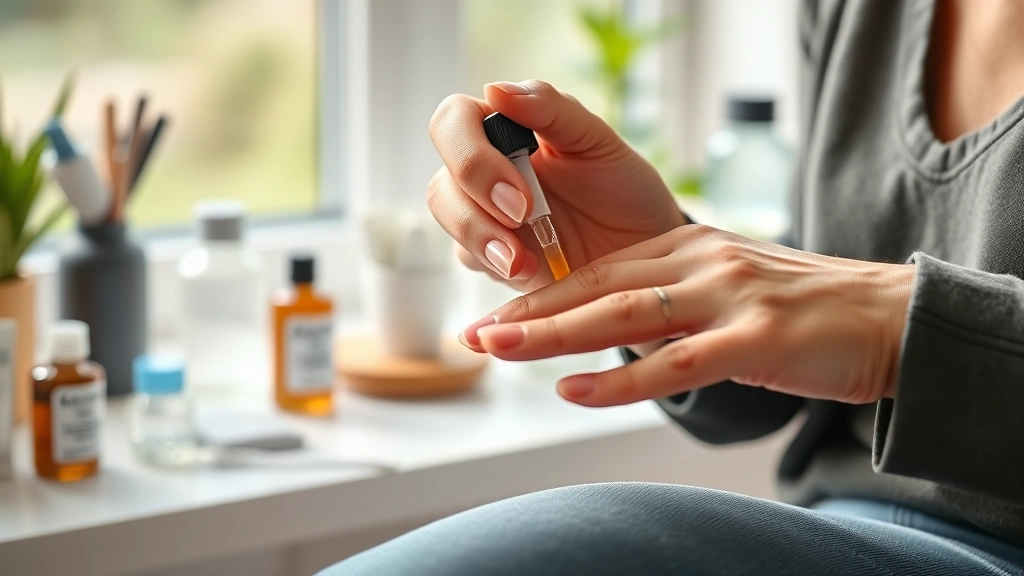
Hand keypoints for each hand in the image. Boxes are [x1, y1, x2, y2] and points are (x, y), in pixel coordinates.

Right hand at [428, 80, 685, 297]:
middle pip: (441, 180)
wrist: (646, 248)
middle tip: (523, 215)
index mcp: (504, 130)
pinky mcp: (492, 258)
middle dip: (476, 200)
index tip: (517, 185)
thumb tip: (494, 89)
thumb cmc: (623, 188)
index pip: (453, 122)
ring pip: (448, 221)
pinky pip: (469, 259)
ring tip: (521, 258)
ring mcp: (485, 216)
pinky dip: (495, 264)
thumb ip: (550, 108)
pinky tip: (529, 271)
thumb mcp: (597, 141)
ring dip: (479, 237)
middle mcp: (485, 171)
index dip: (470, 152)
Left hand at [467, 225, 914, 406]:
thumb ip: (678, 298)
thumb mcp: (731, 291)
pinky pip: (674, 362)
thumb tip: (621, 322)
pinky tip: (573, 390)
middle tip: (476, 332)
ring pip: (622, 313)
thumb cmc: (807, 313)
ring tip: (500, 349)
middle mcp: (703, 261)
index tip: (495, 313)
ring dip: (554, 334)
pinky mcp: (756, 338)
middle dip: (530, 310)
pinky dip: (618, 378)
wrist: (892, 316)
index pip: (601, 268)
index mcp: (693, 247)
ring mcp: (729, 296)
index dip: (543, 291)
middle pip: (598, 284)